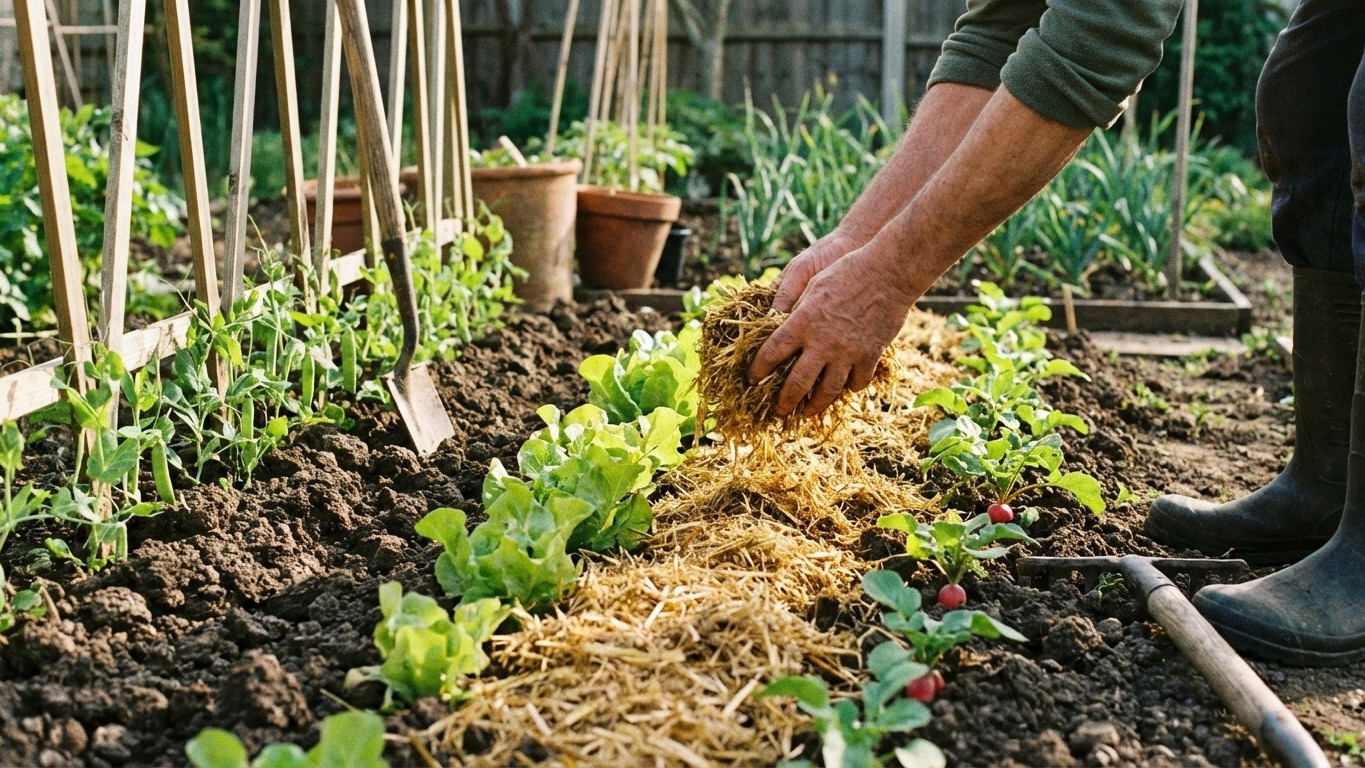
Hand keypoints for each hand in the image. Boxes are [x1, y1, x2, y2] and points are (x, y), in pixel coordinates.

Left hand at [748, 246, 916, 417]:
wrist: (889, 272)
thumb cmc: (846, 271)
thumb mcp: (812, 283)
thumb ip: (795, 307)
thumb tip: (776, 321)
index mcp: (802, 323)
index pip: (771, 353)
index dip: (758, 370)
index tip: (752, 379)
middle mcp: (822, 343)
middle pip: (797, 383)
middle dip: (784, 402)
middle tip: (778, 411)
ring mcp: (848, 352)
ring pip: (828, 391)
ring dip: (814, 406)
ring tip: (807, 412)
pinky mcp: (870, 356)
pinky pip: (857, 382)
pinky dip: (849, 388)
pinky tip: (844, 388)